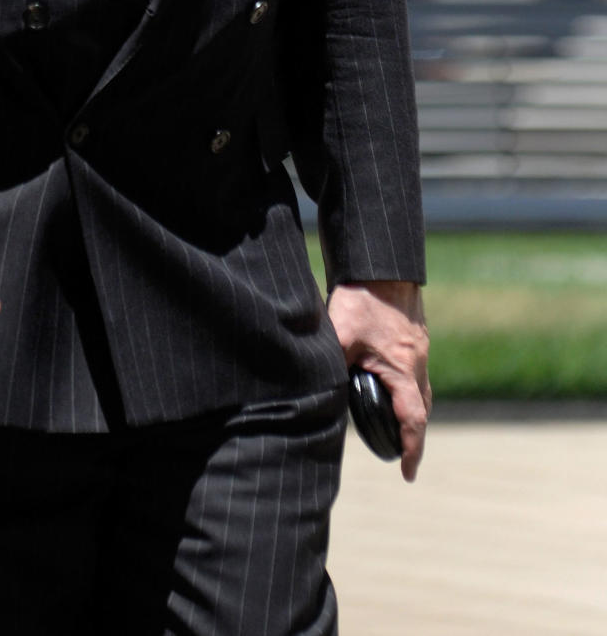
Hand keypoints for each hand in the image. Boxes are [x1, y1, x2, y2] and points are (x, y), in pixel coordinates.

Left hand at [328, 279, 430, 482]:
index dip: (412, 450)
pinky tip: (390, 381)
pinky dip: (407, 385)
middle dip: (413, 434)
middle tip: (403, 454)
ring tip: (396, 424)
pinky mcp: (414, 333)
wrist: (382, 263)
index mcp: (402, 370)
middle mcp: (416, 362)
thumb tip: (315, 392)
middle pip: (422, 409)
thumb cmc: (362, 298)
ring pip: (420, 388)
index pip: (412, 421)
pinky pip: (415, 369)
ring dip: (411, 409)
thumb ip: (332, 365)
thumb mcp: (340, 335)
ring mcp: (418, 347)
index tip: (408, 474)